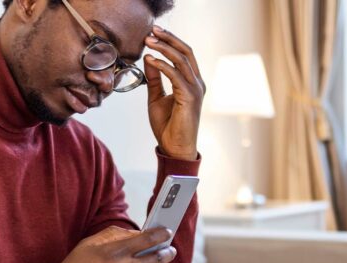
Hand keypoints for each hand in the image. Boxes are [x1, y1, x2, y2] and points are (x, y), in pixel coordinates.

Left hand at [143, 25, 205, 160]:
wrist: (174, 148)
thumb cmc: (168, 126)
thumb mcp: (156, 97)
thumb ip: (154, 78)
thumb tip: (149, 58)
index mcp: (192, 82)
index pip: (185, 54)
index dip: (171, 41)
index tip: (154, 33)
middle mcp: (197, 83)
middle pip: (186, 52)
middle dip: (169, 38)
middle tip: (152, 31)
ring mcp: (195, 90)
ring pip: (182, 60)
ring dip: (164, 48)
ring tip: (148, 41)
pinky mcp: (190, 97)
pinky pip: (176, 75)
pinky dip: (162, 65)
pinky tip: (150, 60)